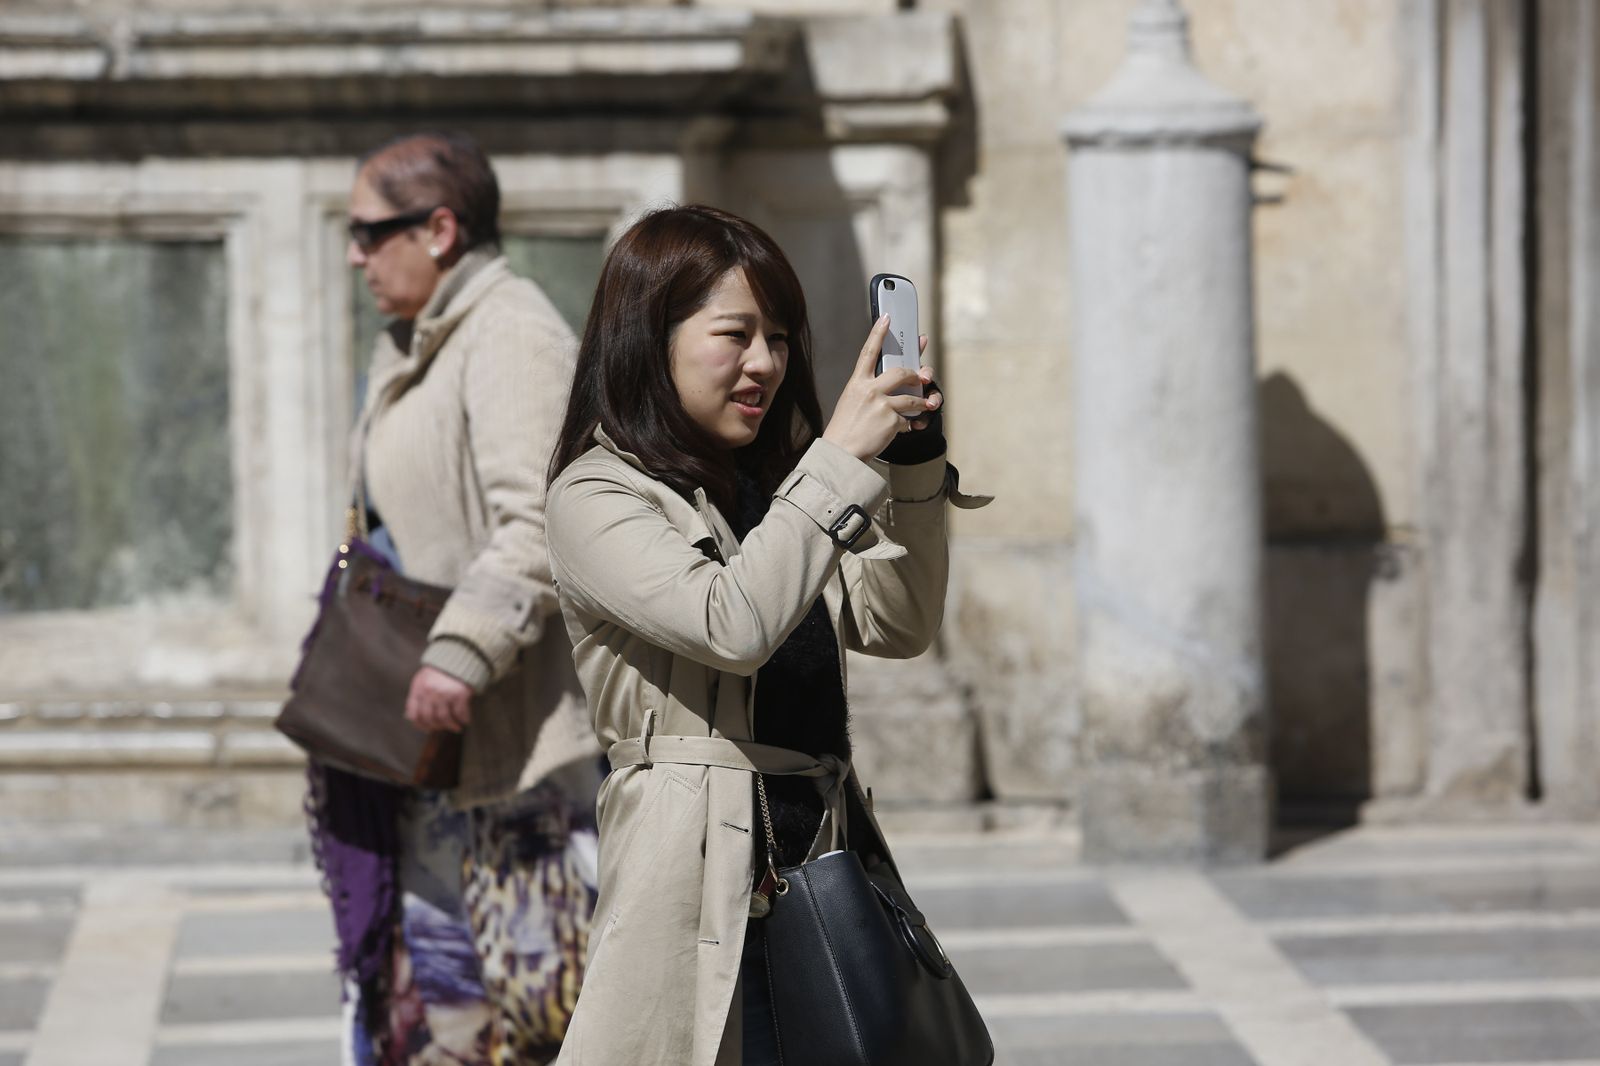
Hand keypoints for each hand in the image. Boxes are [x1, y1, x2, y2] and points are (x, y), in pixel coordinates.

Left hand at [405, 665, 472, 733]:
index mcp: (418, 689)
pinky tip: (465, 721)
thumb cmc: (439, 670)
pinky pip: (460, 713)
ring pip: (445, 719)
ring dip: (451, 726)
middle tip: (443, 728)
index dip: (419, 725)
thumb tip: (411, 717)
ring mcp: (445, 694)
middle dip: (437, 727)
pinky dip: (463, 719)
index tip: (427, 729)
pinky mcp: (460, 694)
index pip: (413, 714)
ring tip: (456, 728)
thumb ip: (416, 696)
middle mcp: (430, 693)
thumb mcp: (422, 679)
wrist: (458, 656)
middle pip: (430, 719)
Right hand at [822, 316, 940, 460]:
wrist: (840, 454)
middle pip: (901, 372)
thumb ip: (870, 391)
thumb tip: (895, 386)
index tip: (887, 317)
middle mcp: (870, 390)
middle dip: (916, 374)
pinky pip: (908, 420)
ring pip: (912, 398)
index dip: (878, 333)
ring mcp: (882, 405)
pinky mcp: (892, 420)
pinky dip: (908, 425)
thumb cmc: (845, 429)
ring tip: (926, 405)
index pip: (868, 352)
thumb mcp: (851, 402)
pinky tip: (902, 429)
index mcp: (857, 383)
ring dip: (923, 402)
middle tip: (922, 377)